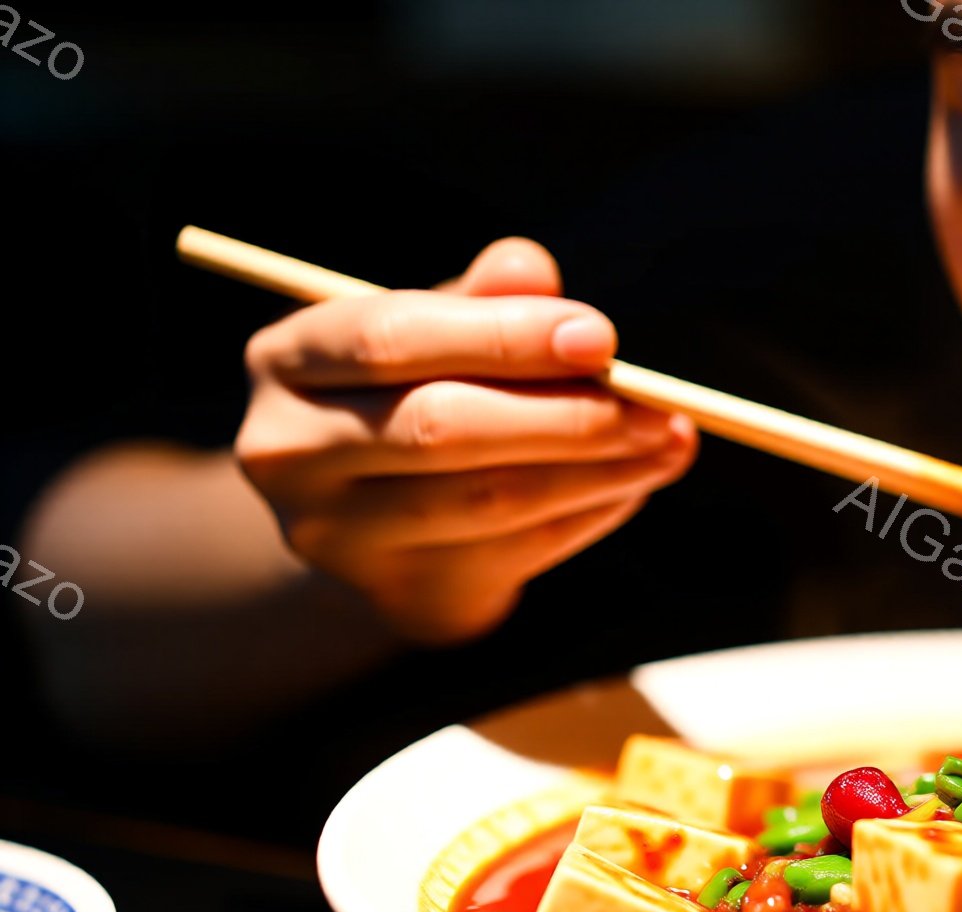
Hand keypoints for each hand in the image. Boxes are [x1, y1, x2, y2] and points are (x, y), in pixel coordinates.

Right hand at [235, 238, 695, 642]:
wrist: (366, 514)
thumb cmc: (411, 391)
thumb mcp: (435, 331)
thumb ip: (482, 299)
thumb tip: (531, 267)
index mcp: (291, 360)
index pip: (395, 338)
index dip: (505, 337)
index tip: (602, 338)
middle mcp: (289, 451)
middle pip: (441, 430)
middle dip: (567, 415)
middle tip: (661, 407)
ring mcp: (335, 536)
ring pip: (486, 502)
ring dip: (597, 472)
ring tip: (671, 444)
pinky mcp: (396, 594)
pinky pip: (514, 554)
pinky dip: (586, 515)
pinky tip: (632, 484)